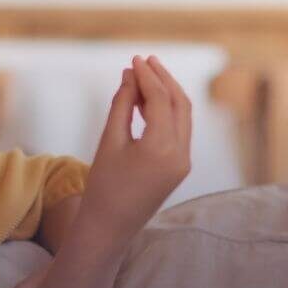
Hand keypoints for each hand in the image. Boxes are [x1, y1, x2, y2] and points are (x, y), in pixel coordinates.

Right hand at [78, 54, 192, 240]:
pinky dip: (167, 112)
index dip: (147, 75)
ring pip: (183, 116)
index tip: (134, 58)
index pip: (160, 99)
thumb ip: (122, 105)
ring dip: (167, 93)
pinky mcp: (181, 168)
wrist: (109, 228)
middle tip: (145, 60)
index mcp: (162, 148)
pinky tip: (148, 102)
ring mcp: (184, 162)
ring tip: (144, 76)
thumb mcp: (109, 142)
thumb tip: (130, 75)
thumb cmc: (103, 186)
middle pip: (179, 103)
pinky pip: (179, 131)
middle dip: (163, 79)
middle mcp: (181, 154)